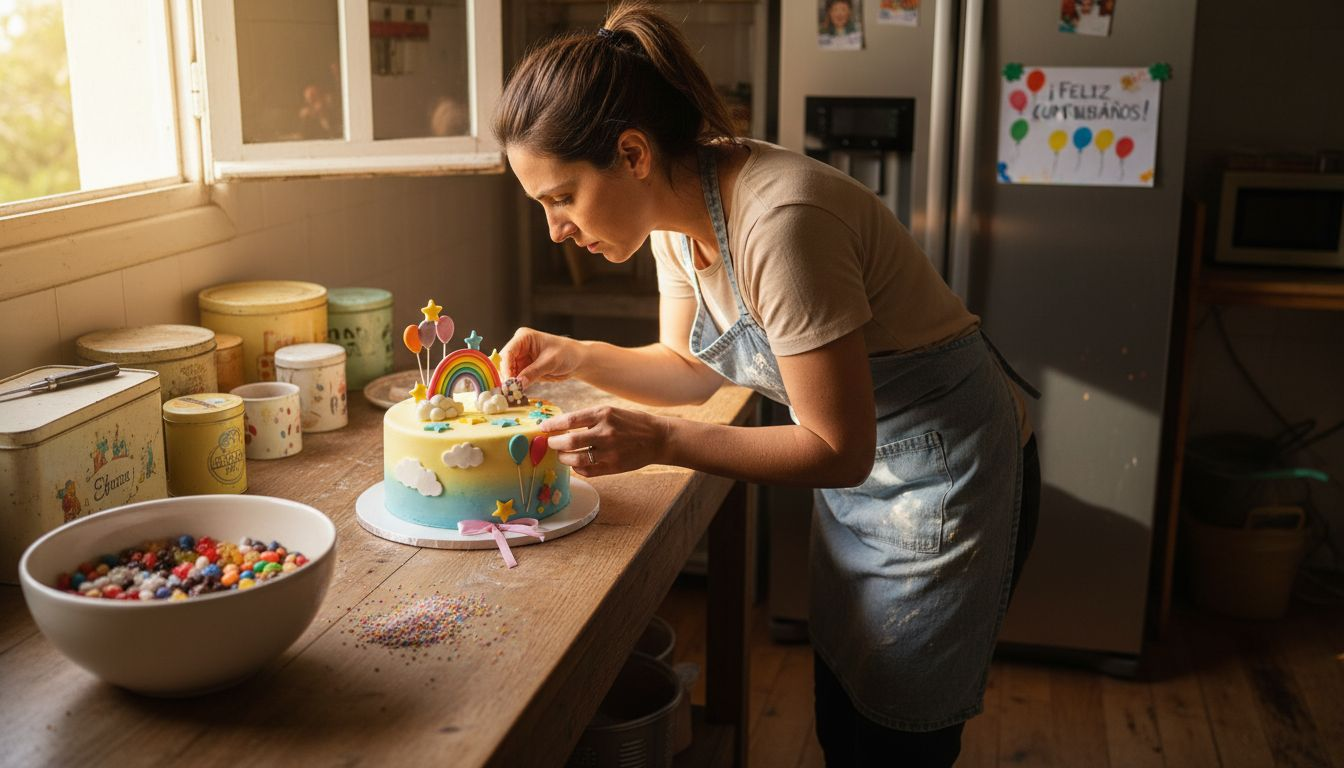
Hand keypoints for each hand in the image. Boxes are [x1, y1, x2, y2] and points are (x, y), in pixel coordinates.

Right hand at [500, 327, 583, 387]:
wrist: (577, 360)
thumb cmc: (567, 354)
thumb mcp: (551, 362)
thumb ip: (533, 372)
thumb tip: (517, 383)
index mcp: (524, 337)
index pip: (508, 352)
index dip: (506, 368)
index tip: (509, 382)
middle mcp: (519, 347)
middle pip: (504, 363)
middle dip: (506, 377)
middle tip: (508, 392)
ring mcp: (521, 359)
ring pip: (508, 373)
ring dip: (509, 384)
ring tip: (512, 395)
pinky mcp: (524, 369)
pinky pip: (515, 379)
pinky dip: (515, 387)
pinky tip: (516, 394)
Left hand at [542, 406, 668, 477]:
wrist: (658, 438)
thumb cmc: (632, 423)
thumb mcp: (612, 412)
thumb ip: (589, 418)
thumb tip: (562, 426)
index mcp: (604, 414)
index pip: (570, 420)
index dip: (552, 425)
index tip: (543, 428)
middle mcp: (606, 432)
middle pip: (569, 441)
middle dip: (555, 443)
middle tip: (550, 443)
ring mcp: (610, 451)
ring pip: (575, 459)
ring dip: (564, 458)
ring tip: (562, 455)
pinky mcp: (613, 467)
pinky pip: (587, 471)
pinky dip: (577, 468)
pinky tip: (576, 464)